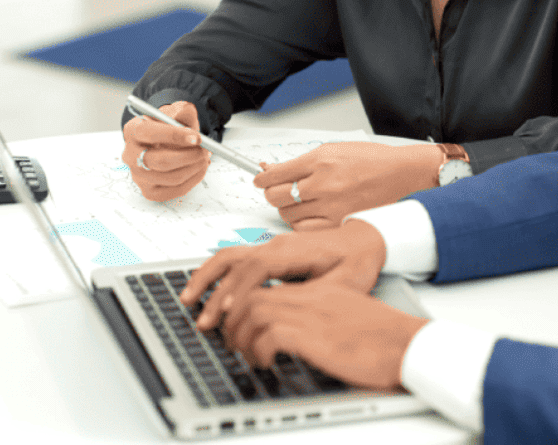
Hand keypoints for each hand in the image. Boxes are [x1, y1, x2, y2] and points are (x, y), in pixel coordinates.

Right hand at [121, 101, 210, 200]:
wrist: (167, 141)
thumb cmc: (171, 127)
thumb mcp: (177, 113)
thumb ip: (182, 111)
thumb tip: (185, 112)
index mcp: (133, 131)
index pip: (148, 133)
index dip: (174, 135)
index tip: (197, 137)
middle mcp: (131, 155)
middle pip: (160, 161)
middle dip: (189, 156)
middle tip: (205, 149)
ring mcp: (138, 175)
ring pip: (172, 178)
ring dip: (195, 167)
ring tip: (205, 157)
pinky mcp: (149, 191)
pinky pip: (175, 190)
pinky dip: (194, 179)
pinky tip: (199, 168)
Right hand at [180, 219, 386, 329]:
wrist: (368, 237)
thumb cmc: (359, 258)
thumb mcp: (344, 283)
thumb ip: (312, 295)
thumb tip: (283, 310)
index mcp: (293, 250)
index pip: (254, 270)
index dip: (238, 292)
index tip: (227, 314)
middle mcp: (277, 244)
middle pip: (232, 261)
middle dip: (213, 290)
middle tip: (203, 320)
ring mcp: (272, 246)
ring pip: (229, 255)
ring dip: (207, 276)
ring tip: (189, 299)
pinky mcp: (271, 252)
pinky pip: (237, 258)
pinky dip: (218, 272)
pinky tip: (210, 289)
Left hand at [222, 279, 428, 390]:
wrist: (408, 344)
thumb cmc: (384, 338)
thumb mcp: (347, 317)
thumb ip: (323, 318)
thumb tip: (298, 335)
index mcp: (320, 291)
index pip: (269, 287)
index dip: (245, 306)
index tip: (238, 325)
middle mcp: (312, 297)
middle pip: (254, 295)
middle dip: (233, 320)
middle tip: (232, 341)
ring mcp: (313, 314)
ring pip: (254, 311)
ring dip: (241, 335)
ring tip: (245, 354)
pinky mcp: (315, 335)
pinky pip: (269, 334)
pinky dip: (258, 349)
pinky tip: (265, 362)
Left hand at [254, 142, 439, 229]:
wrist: (402, 174)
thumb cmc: (372, 160)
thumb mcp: (334, 150)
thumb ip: (302, 162)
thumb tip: (272, 169)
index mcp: (321, 160)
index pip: (275, 174)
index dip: (262, 178)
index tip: (260, 179)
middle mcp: (324, 184)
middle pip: (277, 196)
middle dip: (272, 193)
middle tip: (277, 190)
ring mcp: (332, 206)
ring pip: (288, 215)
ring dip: (288, 209)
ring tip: (299, 201)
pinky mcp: (339, 223)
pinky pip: (305, 230)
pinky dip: (302, 224)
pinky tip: (310, 215)